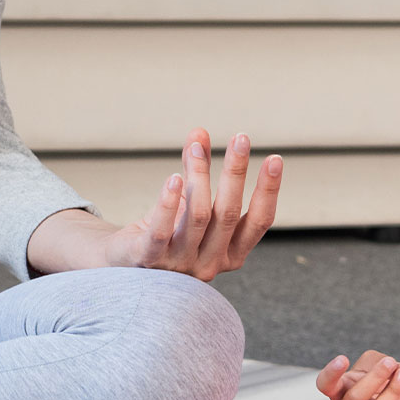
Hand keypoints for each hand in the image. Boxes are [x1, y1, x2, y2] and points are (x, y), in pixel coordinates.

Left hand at [102, 129, 281, 280]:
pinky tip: (173, 178)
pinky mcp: (149, 260)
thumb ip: (196, 171)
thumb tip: (200, 132)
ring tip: (197, 147)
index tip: (275, 158)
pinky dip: (168, 203)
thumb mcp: (189, 203)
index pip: (259, 222)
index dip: (268, 191)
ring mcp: (180, 265)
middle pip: (228, 214)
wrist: (124, 267)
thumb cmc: (166, 235)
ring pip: (198, 217)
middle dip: (236, 173)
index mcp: (230, 253)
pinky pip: (161, 231)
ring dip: (200, 177)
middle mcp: (210, 264)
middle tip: (241, 138)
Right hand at [317, 351, 399, 399]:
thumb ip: (376, 361)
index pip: (325, 385)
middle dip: (375, 377)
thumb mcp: (372, 361)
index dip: (331, 374)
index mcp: (339, 390)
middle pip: (355, 398)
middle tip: (390, 362)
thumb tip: (392, 368)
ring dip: (393, 391)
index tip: (343, 358)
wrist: (397, 394)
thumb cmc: (379, 375)